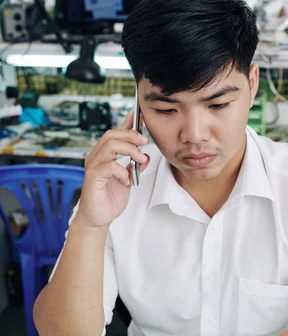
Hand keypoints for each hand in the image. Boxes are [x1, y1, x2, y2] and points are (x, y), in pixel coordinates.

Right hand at [76, 111, 149, 227]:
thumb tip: (146, 155)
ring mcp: (93, 166)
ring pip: (110, 146)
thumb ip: (134, 165)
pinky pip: (110, 166)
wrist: (98, 218)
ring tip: (140, 161)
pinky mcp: (93, 178)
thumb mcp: (128, 178)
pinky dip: (123, 171)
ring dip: (130, 150)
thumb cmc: (110, 198)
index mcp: (103, 155)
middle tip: (144, 142)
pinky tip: (127, 180)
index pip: (114, 133)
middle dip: (131, 135)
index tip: (139, 117)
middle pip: (111, 135)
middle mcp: (96, 157)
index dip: (127, 124)